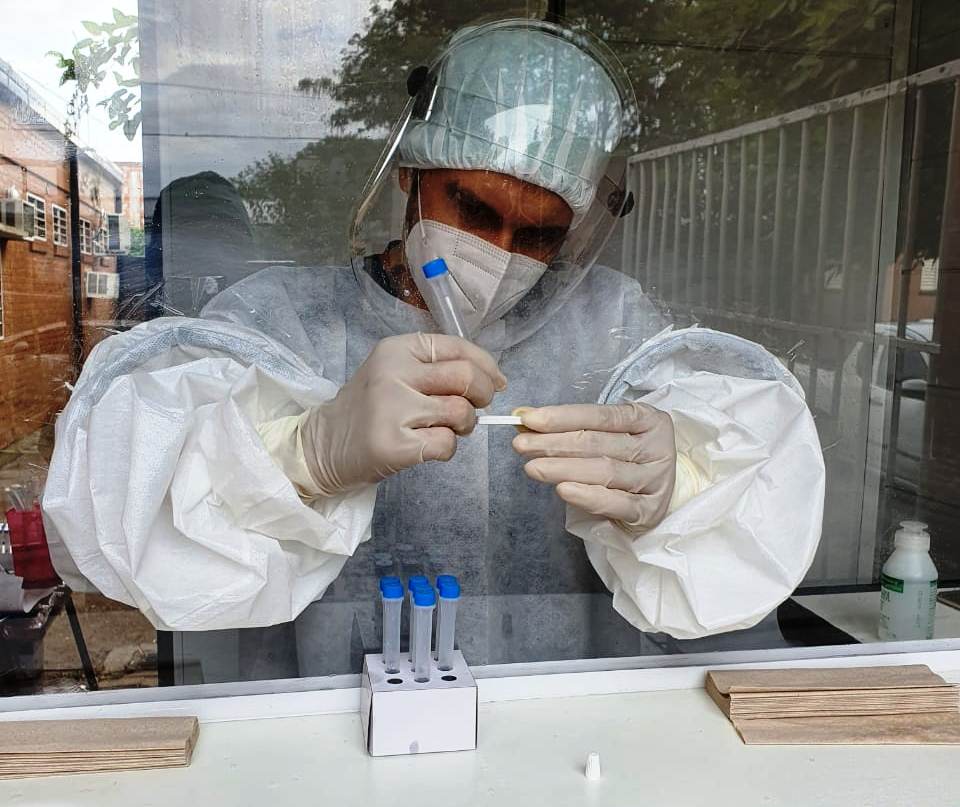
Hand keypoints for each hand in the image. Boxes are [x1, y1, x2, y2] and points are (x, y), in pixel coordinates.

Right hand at [300, 333, 505, 495]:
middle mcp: (393, 373)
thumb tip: (493, 379)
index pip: (457, 347)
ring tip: (446, 428)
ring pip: (461, 412)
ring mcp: (392, 409)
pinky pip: (447, 444)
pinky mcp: (394, 444)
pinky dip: (447, 449)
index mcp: (396, 349)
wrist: (323, 446)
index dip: (486, 365)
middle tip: (476, 408)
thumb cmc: (368, 410)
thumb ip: (436, 369)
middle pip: (466, 377)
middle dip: (483, 394)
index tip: (496, 382)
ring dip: (464, 425)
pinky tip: (428, 447)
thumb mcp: (394, 373)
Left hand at [512, 402, 676, 531]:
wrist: (657, 493)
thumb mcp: (605, 435)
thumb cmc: (626, 457)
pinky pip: (615, 503)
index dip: (562, 417)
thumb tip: (525, 419)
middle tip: (521, 445)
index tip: (529, 419)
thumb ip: (569, 427)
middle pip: (598, 443)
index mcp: (647, 419)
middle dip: (554, 443)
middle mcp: (655, 447)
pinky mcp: (649, 510)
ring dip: (563, 469)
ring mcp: (656, 480)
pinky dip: (587, 496)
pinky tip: (562, 490)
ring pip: (604, 471)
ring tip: (532, 468)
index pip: (600, 415)